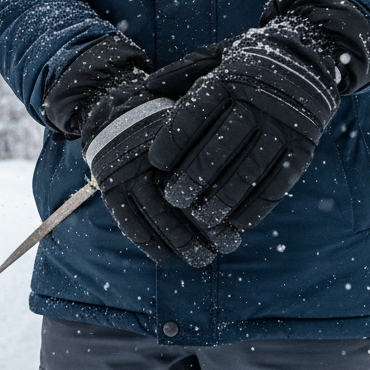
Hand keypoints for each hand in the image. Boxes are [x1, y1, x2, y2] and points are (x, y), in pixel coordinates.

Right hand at [80, 77, 222, 266]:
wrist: (114, 112)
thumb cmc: (165, 120)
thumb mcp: (192, 115)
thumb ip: (215, 135)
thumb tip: (259, 160)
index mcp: (177, 138)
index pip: (203, 180)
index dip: (222, 206)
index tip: (239, 225)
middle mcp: (152, 157)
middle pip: (184, 203)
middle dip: (208, 231)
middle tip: (226, 247)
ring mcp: (127, 173)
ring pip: (158, 218)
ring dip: (182, 244)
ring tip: (202, 258)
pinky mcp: (111, 188)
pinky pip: (130, 224)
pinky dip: (150, 244)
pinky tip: (167, 257)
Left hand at [147, 21, 340, 240]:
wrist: (310, 58)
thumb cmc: (248, 64)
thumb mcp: (216, 56)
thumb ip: (183, 73)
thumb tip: (146, 89)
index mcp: (229, 80)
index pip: (194, 116)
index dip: (171, 143)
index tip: (156, 164)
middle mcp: (257, 104)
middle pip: (217, 149)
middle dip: (191, 178)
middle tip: (174, 198)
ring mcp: (283, 128)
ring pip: (246, 172)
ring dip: (220, 200)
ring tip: (200, 217)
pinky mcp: (303, 149)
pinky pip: (277, 185)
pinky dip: (255, 208)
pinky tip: (235, 222)